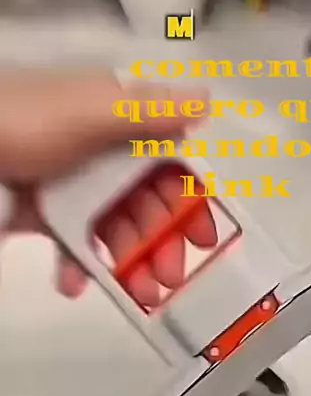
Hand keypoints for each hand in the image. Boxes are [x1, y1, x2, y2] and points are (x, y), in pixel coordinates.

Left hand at [0, 70, 216, 304]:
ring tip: (138, 293)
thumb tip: (205, 102)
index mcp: (116, 122)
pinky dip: (78, 267)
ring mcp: (71, 185)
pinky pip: (73, 244)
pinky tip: (75, 284)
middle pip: (147, 204)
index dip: (190, 200)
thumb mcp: (88, 111)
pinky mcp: (44, 213)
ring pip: (115, 229)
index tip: (205, 238)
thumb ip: (147, 112)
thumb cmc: (21, 122)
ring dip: (130, 263)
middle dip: (163, 242)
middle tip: (169, 277)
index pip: (169, 164)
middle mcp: (99, 153)